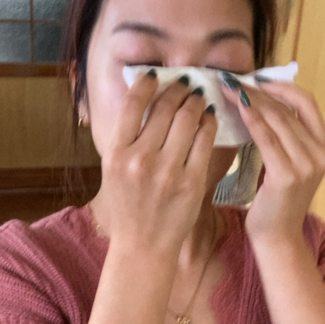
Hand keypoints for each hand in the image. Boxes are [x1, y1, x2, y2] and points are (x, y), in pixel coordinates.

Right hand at [96, 73, 216, 253]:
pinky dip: (209, 124)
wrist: (143, 246)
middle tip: (187, 84)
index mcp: (116, 153)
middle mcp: (140, 159)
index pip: (133, 103)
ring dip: (196, 103)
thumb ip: (126, 138)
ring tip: (199, 99)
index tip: (157, 77)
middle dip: (179, 90)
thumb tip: (144, 98)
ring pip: (188, 120)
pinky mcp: (191, 182)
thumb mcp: (114, 171)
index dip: (148, 83)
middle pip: (165, 108)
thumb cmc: (128, 208)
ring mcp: (167, 171)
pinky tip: (209, 120)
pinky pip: (205, 141)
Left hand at [221, 76, 324, 242]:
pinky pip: (266, 138)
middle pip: (288, 109)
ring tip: (228, 90)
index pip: (307, 103)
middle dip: (259, 91)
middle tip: (233, 81)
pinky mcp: (287, 175)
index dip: (282, 86)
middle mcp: (320, 154)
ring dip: (250, 101)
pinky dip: (250, 119)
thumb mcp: (286, 163)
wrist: (277, 237)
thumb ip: (283, 136)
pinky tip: (235, 108)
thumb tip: (259, 100)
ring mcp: (307, 165)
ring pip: (277, 119)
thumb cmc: (276, 201)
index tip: (256, 79)